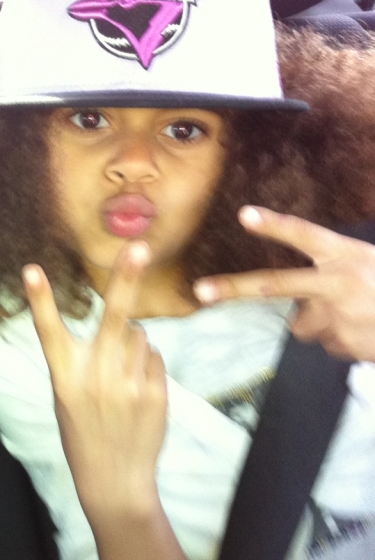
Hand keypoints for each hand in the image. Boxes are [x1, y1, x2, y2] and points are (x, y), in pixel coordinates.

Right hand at [24, 242, 167, 517]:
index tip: (31, 269)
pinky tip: (137, 392)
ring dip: (132, 344)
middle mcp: (96, 377)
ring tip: (122, 380)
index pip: (48, 331)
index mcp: (64, 378)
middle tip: (140, 248)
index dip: (40, 299)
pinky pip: (153, 357)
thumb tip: (125, 327)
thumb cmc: (85, 434)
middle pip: (114, 317)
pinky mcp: (155, 393)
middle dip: (127, 279)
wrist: (114, 480)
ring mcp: (129, 385)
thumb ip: (87, 362)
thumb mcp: (67, 399)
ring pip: (138, 336)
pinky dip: (146, 365)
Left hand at [194, 205, 374, 361]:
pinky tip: (369, 332)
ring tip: (357, 315)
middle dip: (234, 287)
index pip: (307, 234)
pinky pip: (329, 344)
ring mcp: (342, 316)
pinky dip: (344, 341)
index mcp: (349, 255)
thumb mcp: (368, 264)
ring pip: (304, 324)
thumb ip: (333, 275)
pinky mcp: (348, 344)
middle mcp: (341, 283)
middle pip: (277, 284)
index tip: (245, 214)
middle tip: (201, 290)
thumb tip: (300, 309)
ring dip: (320, 322)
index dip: (276, 225)